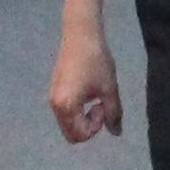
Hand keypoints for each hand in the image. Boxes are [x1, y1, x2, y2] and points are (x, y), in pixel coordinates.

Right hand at [50, 24, 122, 143]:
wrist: (81, 35)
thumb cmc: (96, 61)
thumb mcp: (109, 89)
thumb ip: (113, 114)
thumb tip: (116, 133)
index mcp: (66, 106)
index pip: (80, 135)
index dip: (96, 126)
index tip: (103, 106)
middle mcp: (55, 105)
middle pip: (71, 134)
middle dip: (88, 126)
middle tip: (100, 106)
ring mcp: (52, 98)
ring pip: (68, 123)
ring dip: (82, 118)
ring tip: (95, 98)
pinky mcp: (53, 89)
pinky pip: (64, 112)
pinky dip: (76, 111)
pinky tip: (87, 92)